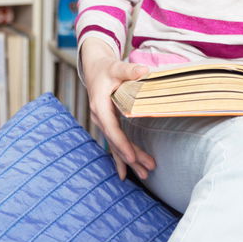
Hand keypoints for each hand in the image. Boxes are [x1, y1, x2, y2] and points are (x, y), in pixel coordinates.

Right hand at [80, 39, 156, 180]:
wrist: (94, 69)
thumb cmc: (106, 68)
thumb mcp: (117, 67)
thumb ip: (129, 70)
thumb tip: (145, 71)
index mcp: (100, 105)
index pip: (111, 128)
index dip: (121, 144)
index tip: (131, 157)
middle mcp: (99, 117)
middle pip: (115, 141)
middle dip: (131, 157)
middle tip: (147, 169)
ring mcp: (102, 122)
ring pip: (116, 145)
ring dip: (130, 160)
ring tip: (145, 175)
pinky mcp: (107, 124)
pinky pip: (114, 144)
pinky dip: (120, 159)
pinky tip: (125, 174)